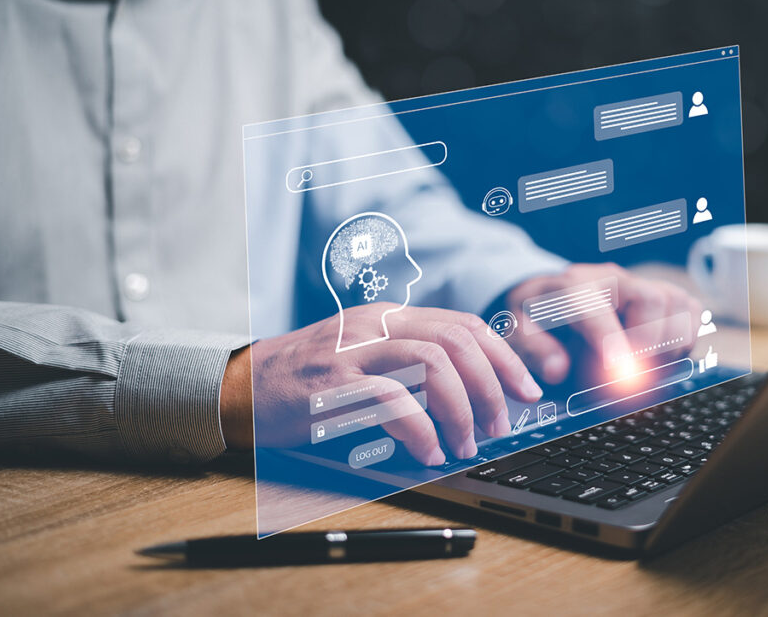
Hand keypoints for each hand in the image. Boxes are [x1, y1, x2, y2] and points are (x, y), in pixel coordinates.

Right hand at [221, 304, 541, 464]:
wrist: (240, 387)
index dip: (504, 357)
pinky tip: (428, 451)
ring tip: (467, 442)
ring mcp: (353, 350)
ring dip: (462, 407)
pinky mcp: (332, 383)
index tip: (527, 390)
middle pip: (457, 340)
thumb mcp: (364, 358)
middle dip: (491, 384)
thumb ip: (409, 363)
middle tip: (500, 424)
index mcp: (389, 316)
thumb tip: (469, 392)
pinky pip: (392, 398)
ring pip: (433, 362)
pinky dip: (420, 427)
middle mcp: (376, 324)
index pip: (464, 325)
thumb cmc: (307, 380)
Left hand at [504, 263, 700, 382]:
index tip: (617, 367)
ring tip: (639, 367)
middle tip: (624, 377)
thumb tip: (557, 370)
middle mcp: (613, 279)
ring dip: (667, 346)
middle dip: (645, 345)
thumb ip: (533, 350)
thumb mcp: (515, 332)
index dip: (609, 337)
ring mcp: (642, 285)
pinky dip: (683, 340)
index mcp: (572, 285)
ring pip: (679, 306)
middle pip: (652, 300)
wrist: (548, 297)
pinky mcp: (663, 296)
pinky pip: (691, 313)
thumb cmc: (534, 317)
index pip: (595, 307)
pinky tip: (657, 357)